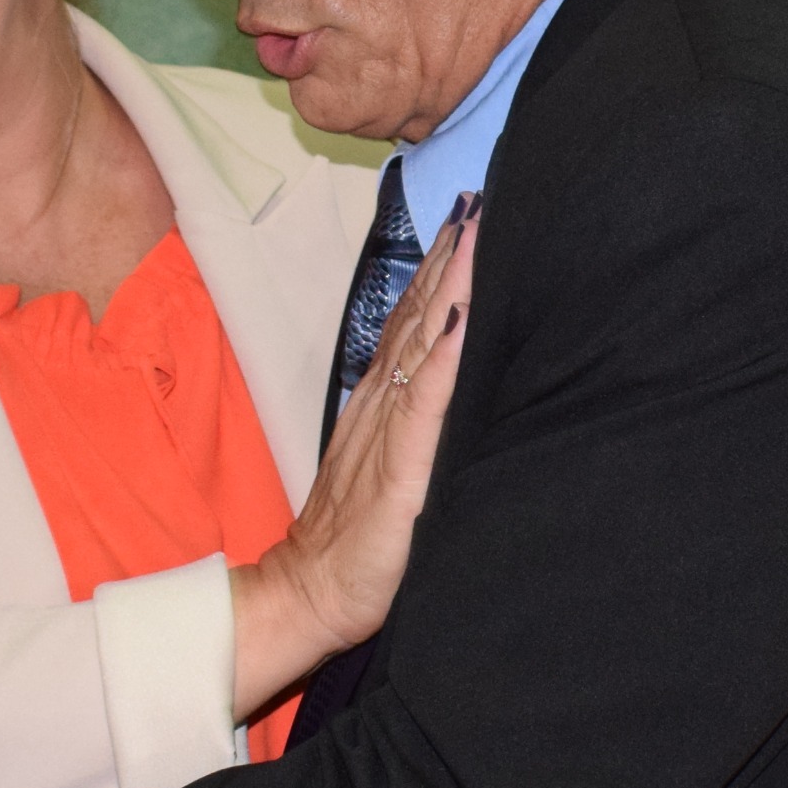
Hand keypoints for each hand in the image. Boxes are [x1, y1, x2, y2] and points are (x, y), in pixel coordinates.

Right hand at [232, 199, 478, 714]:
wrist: (310, 592)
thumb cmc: (358, 542)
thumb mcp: (391, 470)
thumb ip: (417, 426)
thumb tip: (453, 382)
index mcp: (384, 403)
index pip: (418, 322)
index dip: (443, 268)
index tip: (470, 216)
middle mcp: (383, 403)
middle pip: (419, 313)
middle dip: (450, 254)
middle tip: (478, 195)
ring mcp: (388, 430)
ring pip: (421, 340)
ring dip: (449, 282)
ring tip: (472, 229)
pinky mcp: (401, 468)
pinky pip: (424, 400)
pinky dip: (443, 354)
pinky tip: (461, 316)